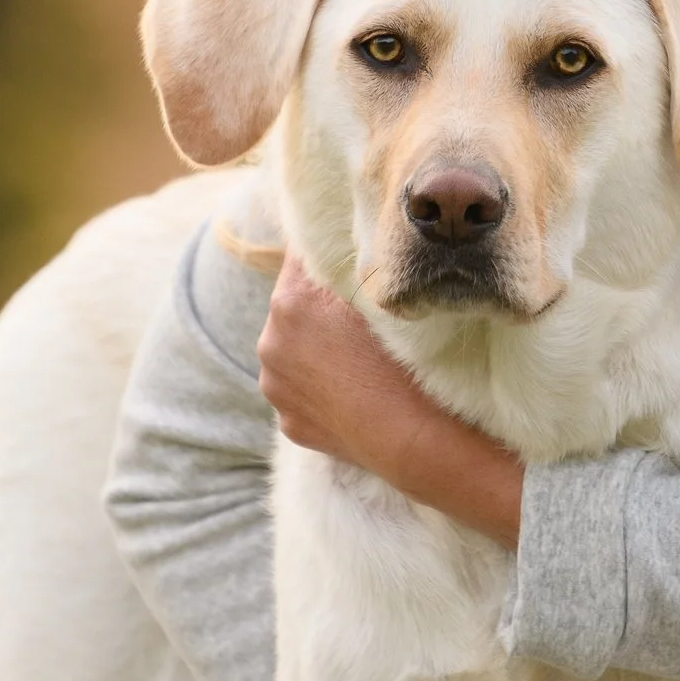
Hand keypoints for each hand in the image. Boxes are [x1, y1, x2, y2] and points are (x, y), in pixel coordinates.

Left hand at [256, 255, 525, 547]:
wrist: (409, 438)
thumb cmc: (403, 360)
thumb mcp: (379, 296)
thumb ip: (351, 266)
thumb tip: (342, 242)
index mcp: (289, 303)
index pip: (301, 257)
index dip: (327, 253)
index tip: (348, 257)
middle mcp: (270, 343)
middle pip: (293, 305)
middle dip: (319, 304)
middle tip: (358, 310)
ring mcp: (276, 387)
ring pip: (294, 350)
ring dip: (315, 346)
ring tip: (357, 355)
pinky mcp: (288, 422)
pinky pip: (302, 390)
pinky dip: (320, 385)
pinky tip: (352, 388)